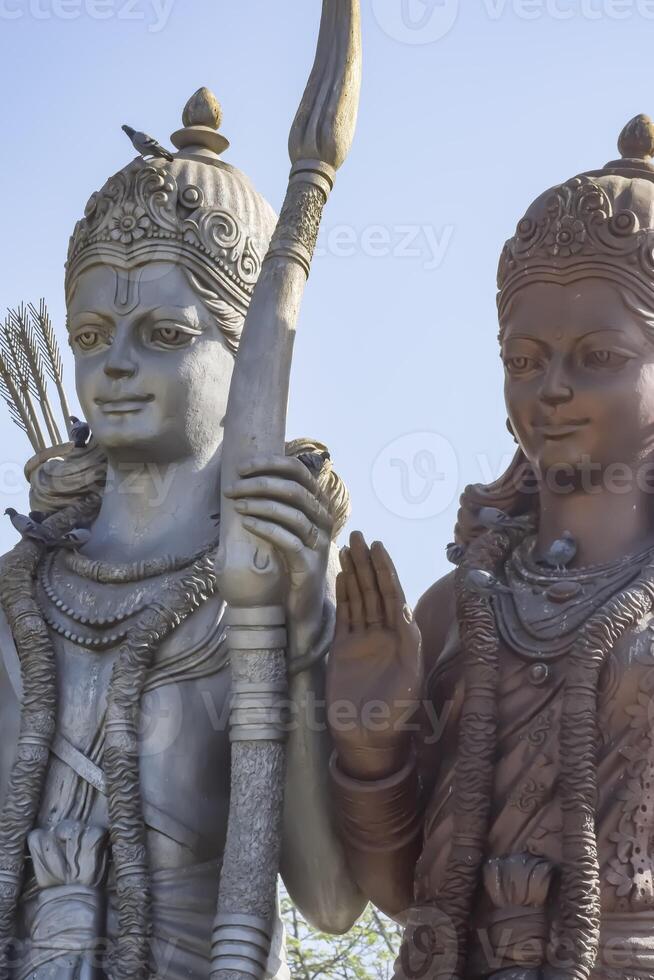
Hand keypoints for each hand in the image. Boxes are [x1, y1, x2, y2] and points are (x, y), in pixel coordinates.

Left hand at [224, 454, 332, 664]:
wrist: (297, 606)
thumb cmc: (284, 563)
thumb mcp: (281, 527)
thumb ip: (273, 503)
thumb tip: (241, 478)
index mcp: (317, 505)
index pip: (298, 471)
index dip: (270, 464)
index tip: (243, 467)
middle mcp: (324, 520)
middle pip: (294, 489)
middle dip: (259, 483)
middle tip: (232, 488)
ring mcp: (319, 543)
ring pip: (292, 512)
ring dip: (259, 504)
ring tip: (236, 504)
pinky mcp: (310, 564)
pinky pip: (288, 540)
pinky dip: (265, 527)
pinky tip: (246, 523)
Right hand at [327, 532, 422, 779]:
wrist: (367, 738)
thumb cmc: (395, 716)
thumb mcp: (411, 686)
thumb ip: (412, 653)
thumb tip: (411, 622)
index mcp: (404, 638)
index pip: (393, 596)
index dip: (386, 571)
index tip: (378, 549)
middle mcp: (385, 633)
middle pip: (375, 590)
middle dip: (368, 564)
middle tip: (359, 537)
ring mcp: (364, 639)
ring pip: (359, 598)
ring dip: (354, 573)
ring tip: (347, 548)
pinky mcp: (345, 648)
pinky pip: (345, 615)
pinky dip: (344, 595)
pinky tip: (341, 577)